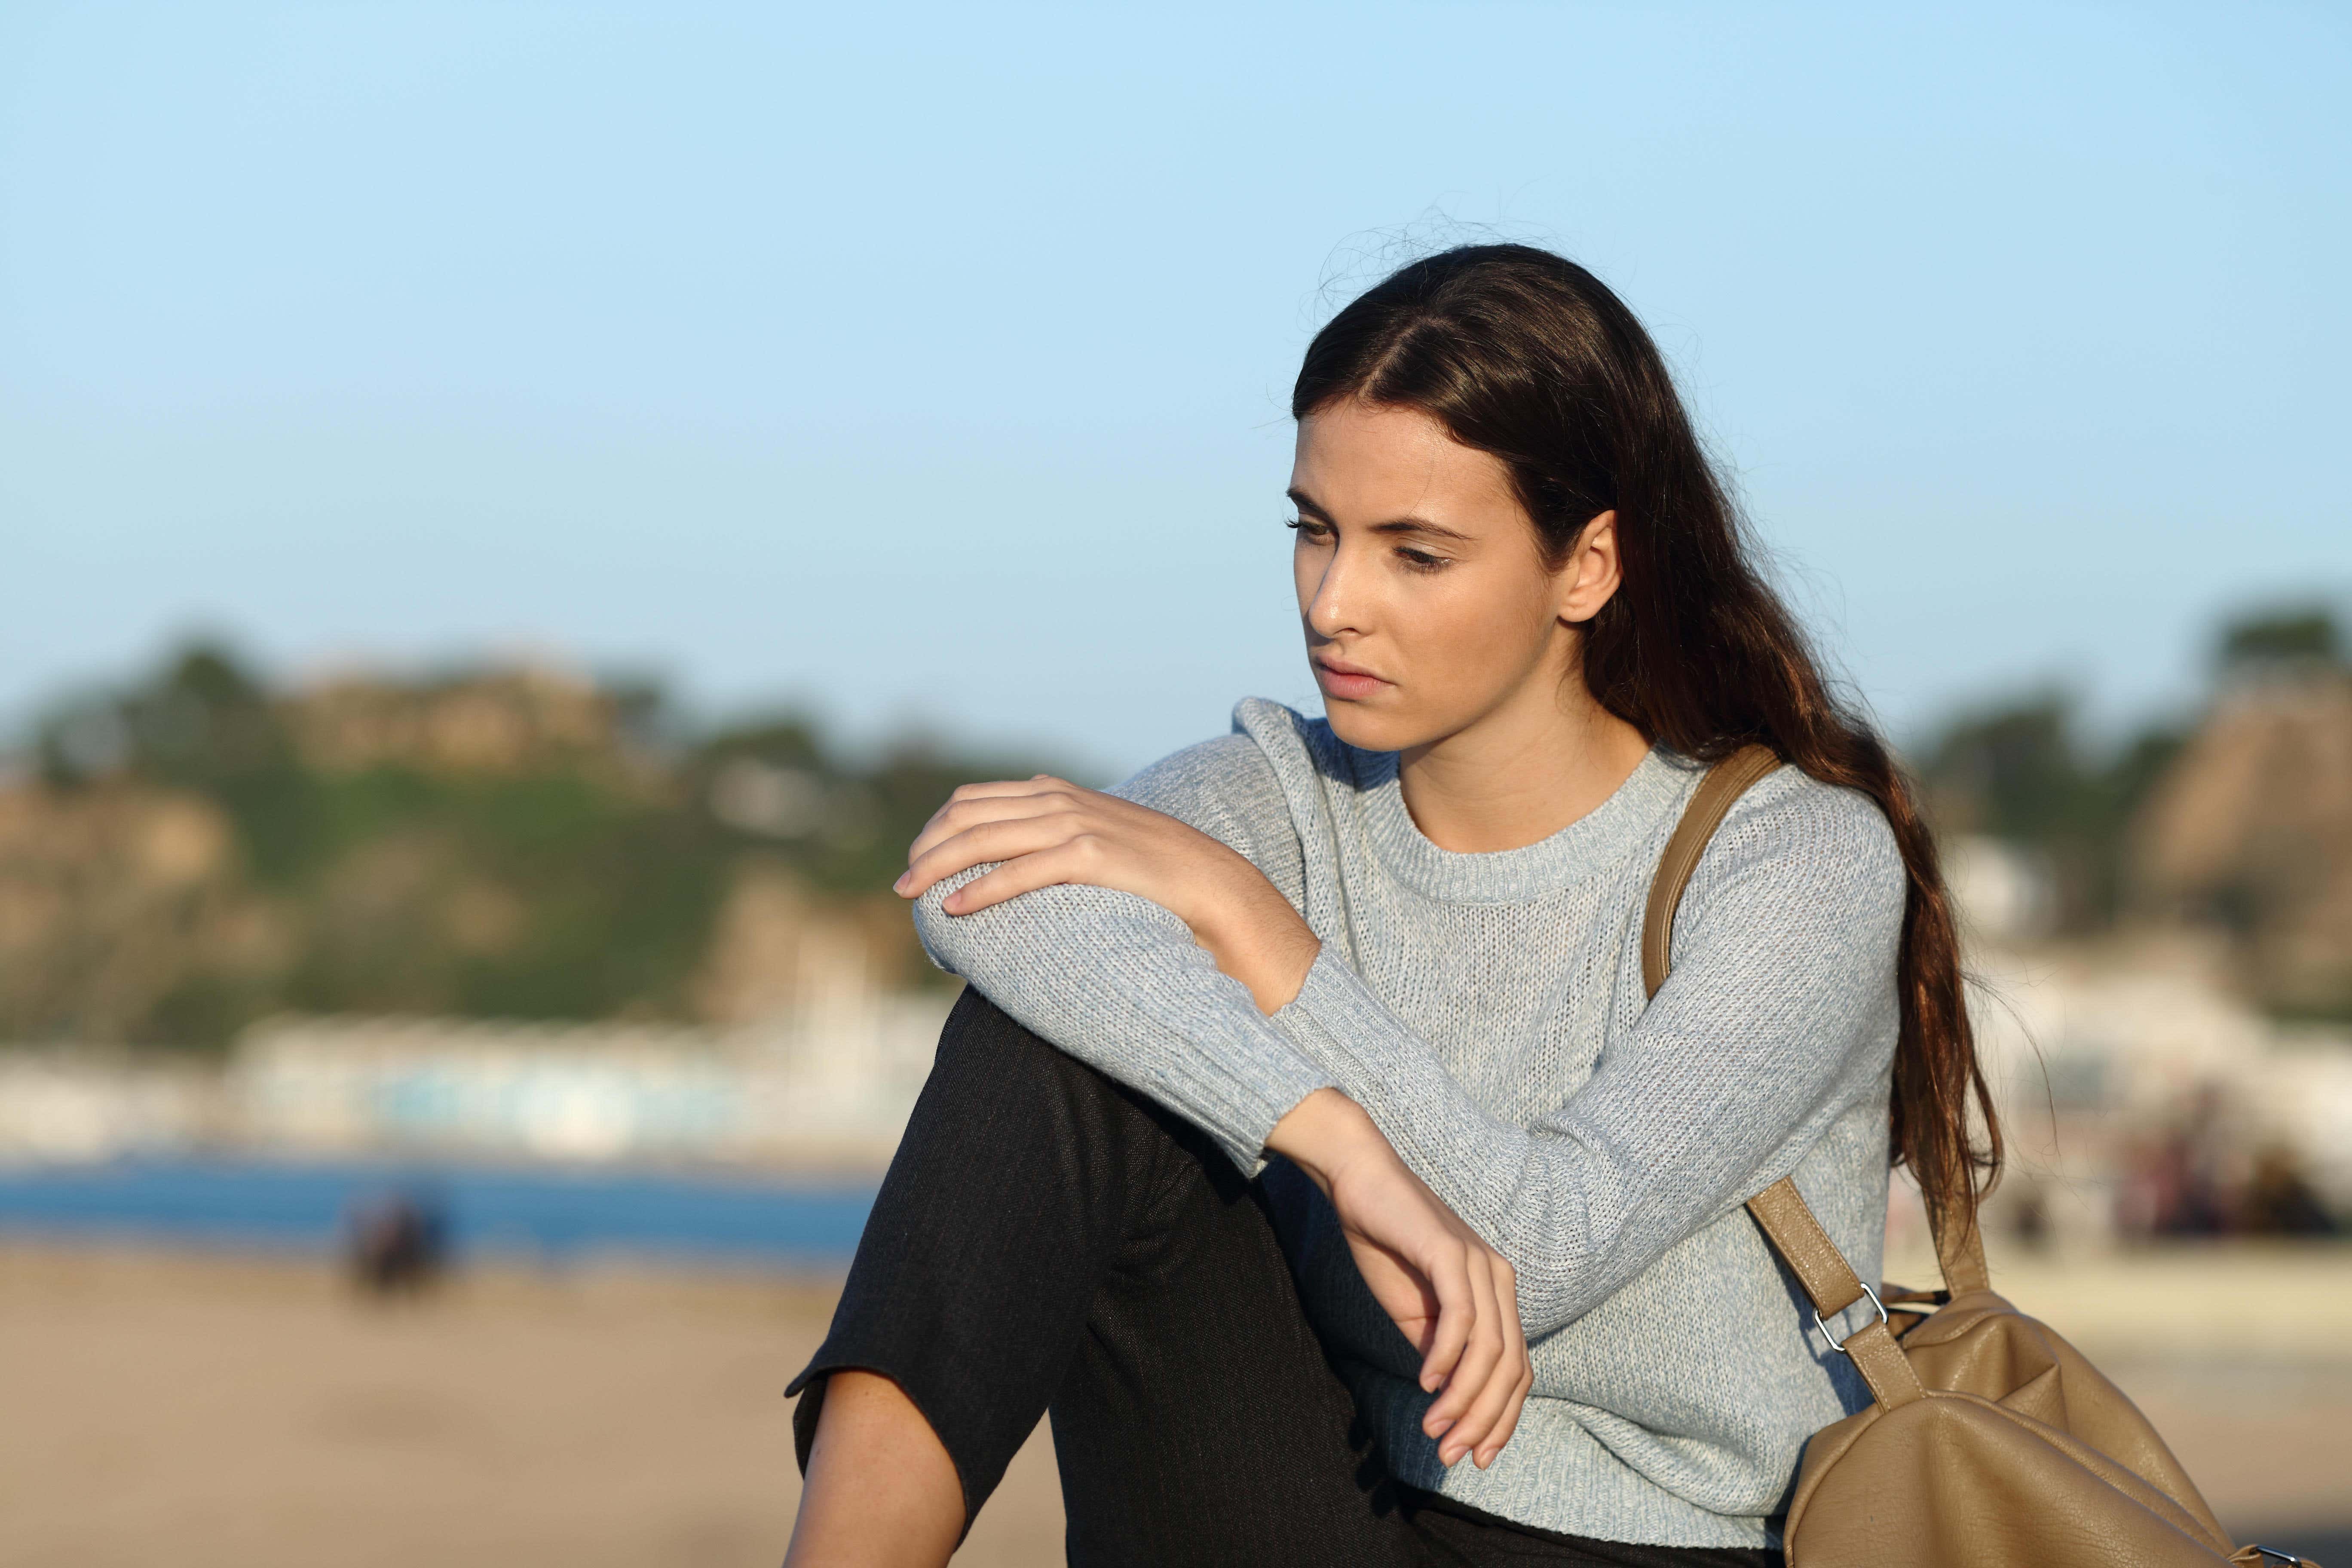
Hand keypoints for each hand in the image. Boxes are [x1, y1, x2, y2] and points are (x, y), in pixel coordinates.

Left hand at [896, 776, 1317, 1012]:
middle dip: (925, 849)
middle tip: (900, 885)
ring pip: (984, 838)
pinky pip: (1022, 870)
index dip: (935, 829)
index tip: (915, 861)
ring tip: (910, 895)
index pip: (973, 799)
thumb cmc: (1152, 878)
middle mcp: (1060, 801)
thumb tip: (1017, 866)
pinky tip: (955, 910)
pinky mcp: (1093, 856)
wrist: (1216, 886)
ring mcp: (1077, 824)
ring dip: (938, 866)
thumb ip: (1056, 845)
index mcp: (1056, 794)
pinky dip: (981, 888)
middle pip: (967, 815)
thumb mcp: (1097, 846)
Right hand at [1269, 1090, 1532, 1469]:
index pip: (1517, 1370)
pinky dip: (1447, 1358)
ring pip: (1491, 1350)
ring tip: (1434, 1429)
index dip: (1501, 1419)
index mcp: (1496, 1294)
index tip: (1475, 1456)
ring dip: (1463, 1399)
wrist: (1358, 1181)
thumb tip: (1451, 1398)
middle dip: (1484, 1421)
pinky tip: (1426, 1383)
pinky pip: (1462, 1318)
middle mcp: (1499, 1279)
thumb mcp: (1416, 1312)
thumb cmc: (1386, 1243)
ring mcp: (1480, 1264)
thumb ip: (1439, 1349)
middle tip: (1452, 1454)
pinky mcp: (1452, 1252)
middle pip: (1511, 1368)